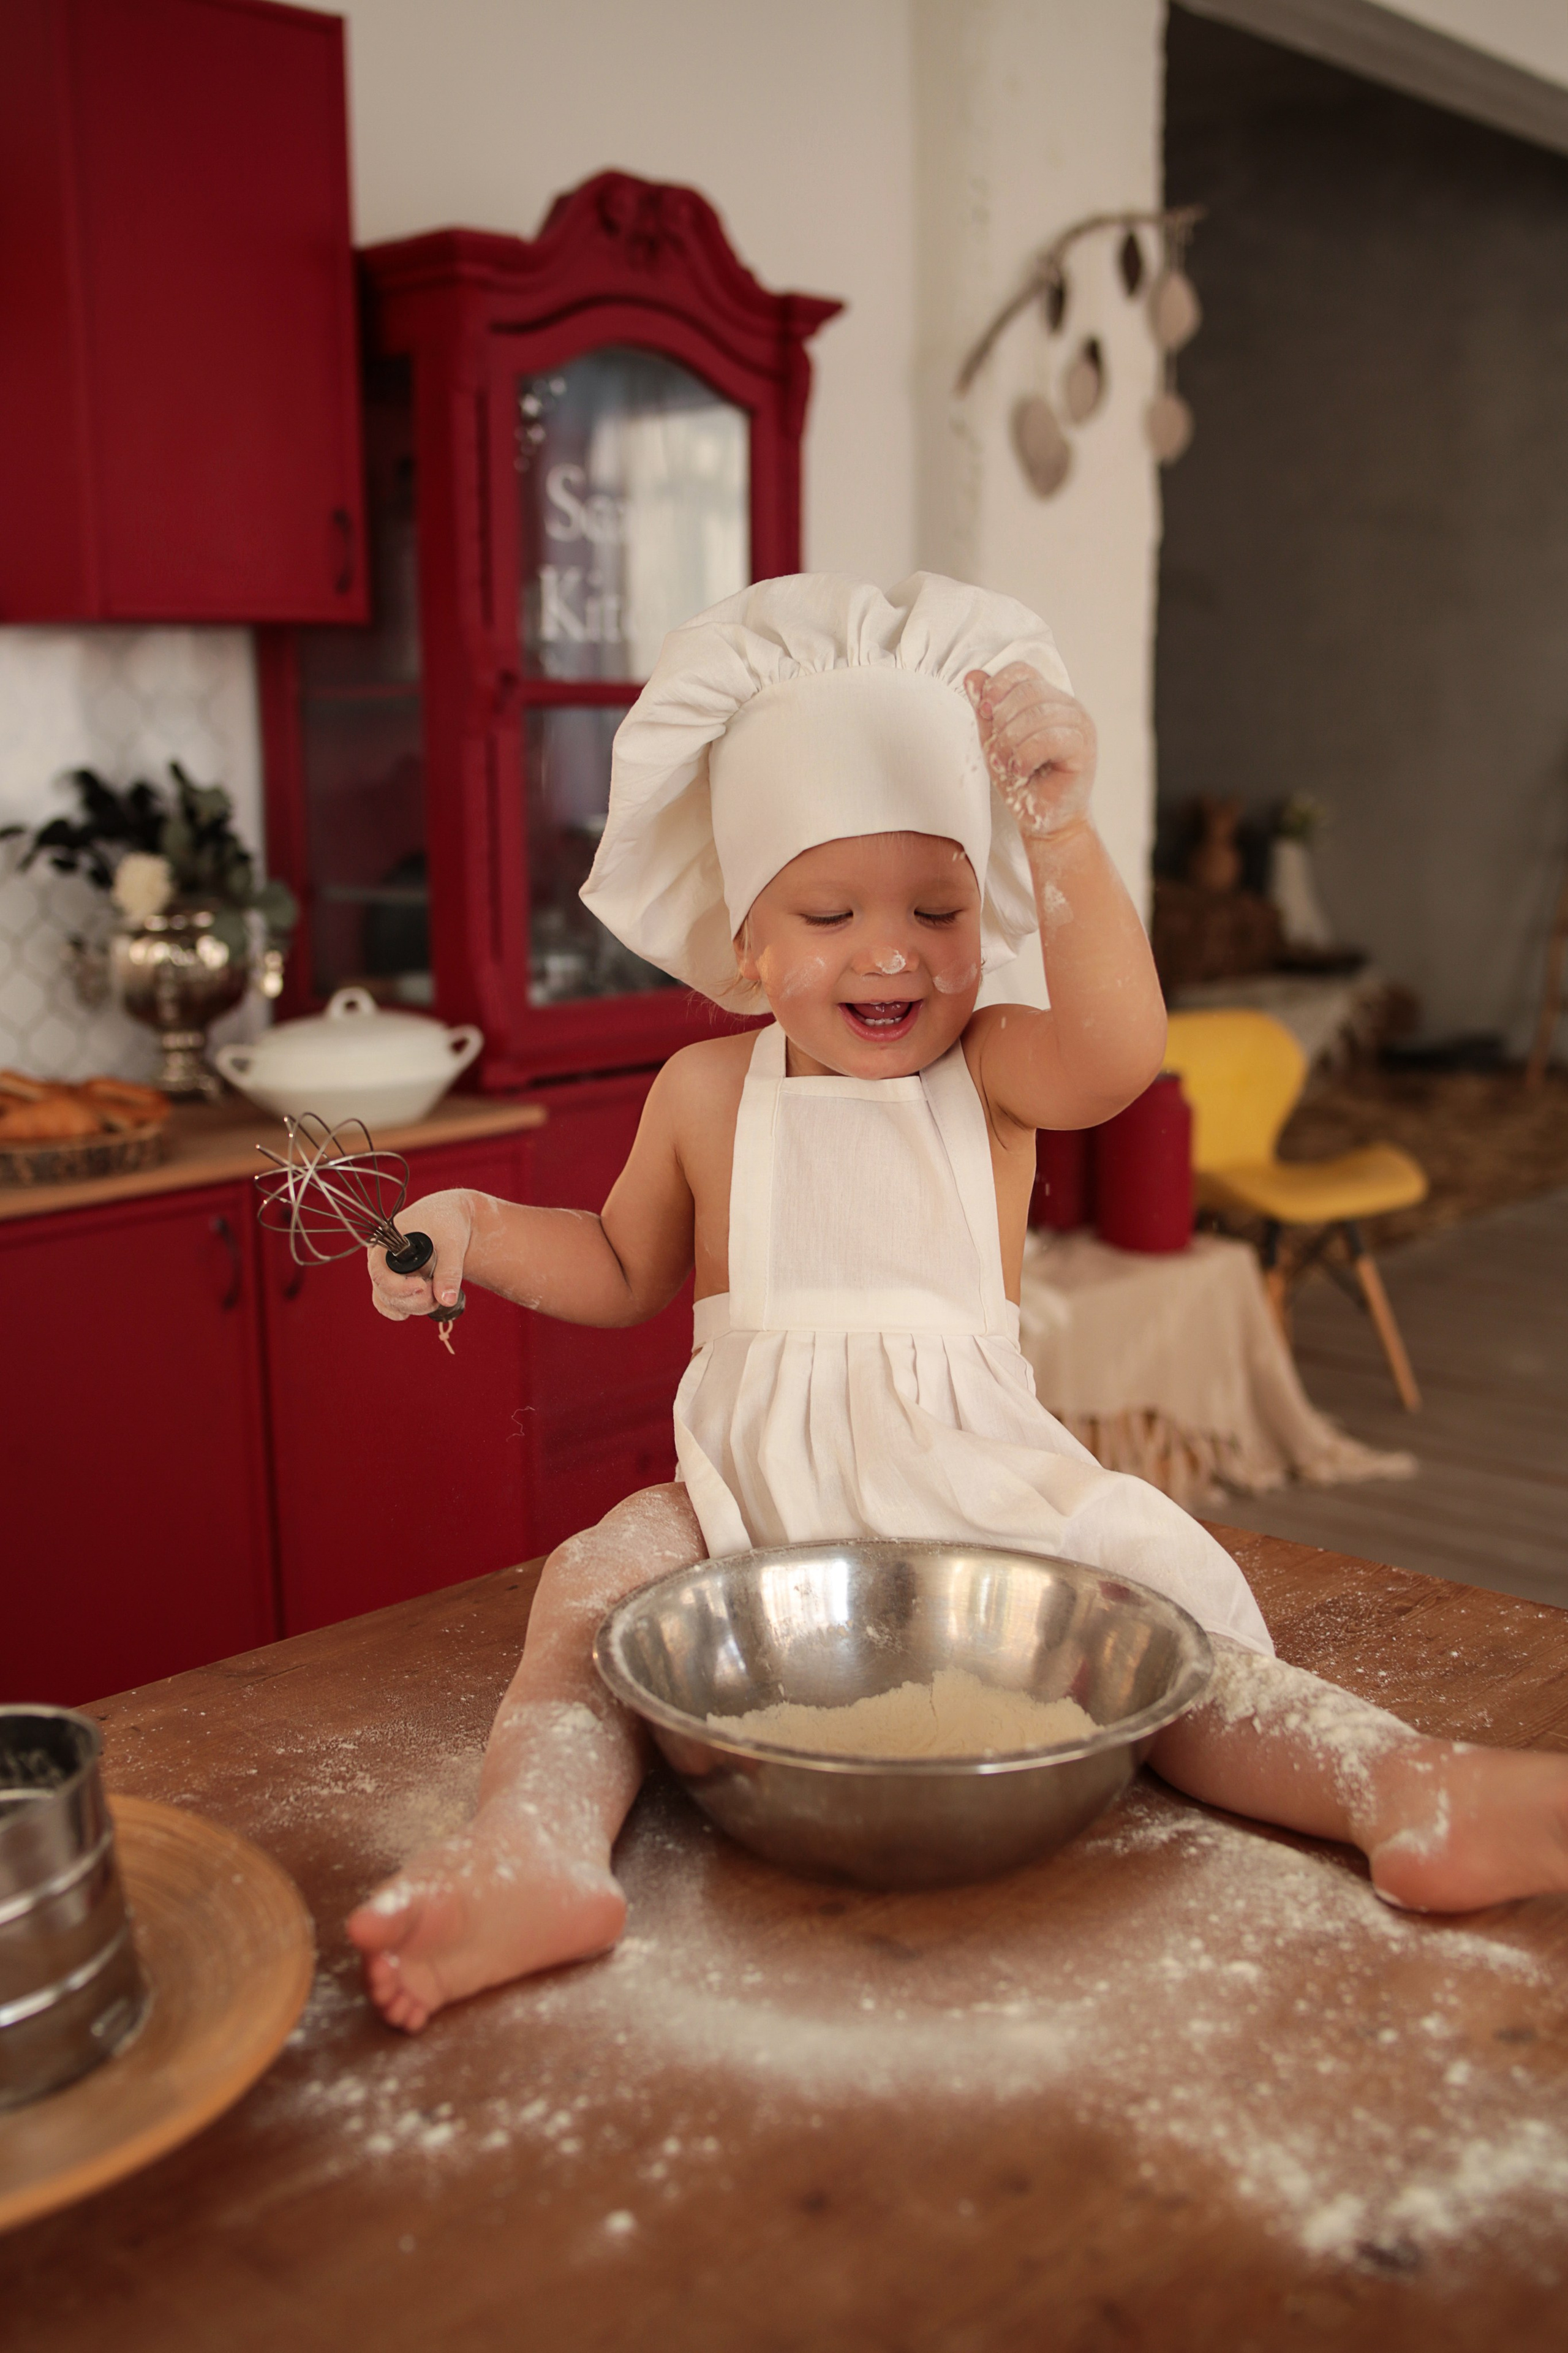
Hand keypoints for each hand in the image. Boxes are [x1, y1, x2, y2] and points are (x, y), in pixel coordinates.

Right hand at [367, 1188, 472, 1320]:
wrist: (448, 1218)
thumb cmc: (446, 1223)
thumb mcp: (451, 1243)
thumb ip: (449, 1271)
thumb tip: (447, 1301)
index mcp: (385, 1243)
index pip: (380, 1273)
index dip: (400, 1287)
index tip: (424, 1287)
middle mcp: (379, 1259)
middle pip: (385, 1292)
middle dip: (414, 1300)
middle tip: (439, 1294)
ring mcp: (385, 1273)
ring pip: (389, 1301)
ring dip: (415, 1306)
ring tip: (438, 1295)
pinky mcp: (394, 1283)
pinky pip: (390, 1304)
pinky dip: (406, 1309)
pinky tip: (420, 1308)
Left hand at [965, 663, 1096, 839]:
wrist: (1042, 817)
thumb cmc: (1022, 780)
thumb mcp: (994, 741)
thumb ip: (986, 710)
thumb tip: (972, 676)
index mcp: (1046, 697)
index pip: (1021, 671)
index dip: (998, 686)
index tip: (984, 712)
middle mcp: (1067, 705)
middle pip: (1027, 691)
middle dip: (1002, 723)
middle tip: (996, 753)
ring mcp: (1079, 724)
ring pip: (1038, 714)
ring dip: (1011, 742)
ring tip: (1007, 765)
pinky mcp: (1084, 747)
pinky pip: (1049, 738)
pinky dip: (1026, 755)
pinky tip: (1021, 770)